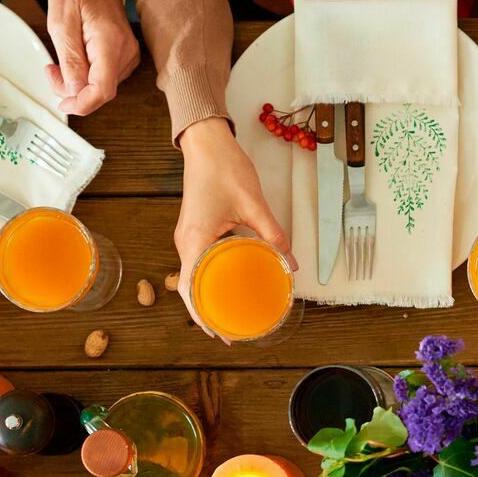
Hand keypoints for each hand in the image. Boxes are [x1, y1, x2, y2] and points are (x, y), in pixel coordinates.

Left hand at [45, 0, 138, 115]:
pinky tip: (73, 60)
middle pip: (101, 90)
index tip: (62, 103)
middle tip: (51, 71)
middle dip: (73, 90)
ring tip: (59, 63)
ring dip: (78, 83)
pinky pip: (104, 76)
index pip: (102, 90)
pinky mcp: (124, 54)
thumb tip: (75, 90)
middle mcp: (125, 50)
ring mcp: (128, 53)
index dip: (81, 104)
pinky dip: (86, 75)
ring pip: (102, 86)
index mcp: (110, 42)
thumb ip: (70, 59)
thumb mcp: (61, 23)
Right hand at [173, 118, 293, 336]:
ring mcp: (188, 236)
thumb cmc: (224, 168)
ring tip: (228, 313)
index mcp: (194, 241)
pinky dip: (209, 278)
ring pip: (194, 276)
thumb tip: (292, 262)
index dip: (203, 316)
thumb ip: (273, 234)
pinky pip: (199, 261)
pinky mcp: (195, 229)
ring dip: (208, 296)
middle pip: (190, 289)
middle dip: (207, 313)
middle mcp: (185, 242)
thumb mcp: (254, 204)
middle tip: (230, 331)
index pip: (191, 290)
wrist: (207, 142)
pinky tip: (227, 283)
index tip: (220, 333)